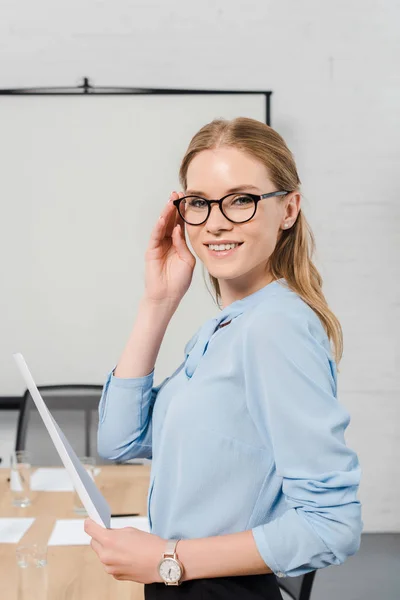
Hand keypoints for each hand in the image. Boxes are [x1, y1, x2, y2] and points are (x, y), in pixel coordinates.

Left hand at [84, 518, 164, 583]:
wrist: (162, 562)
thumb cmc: (150, 545)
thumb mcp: (130, 530)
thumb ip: (115, 532)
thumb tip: (107, 533)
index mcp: (109, 541)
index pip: (90, 529)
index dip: (90, 523)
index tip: (90, 522)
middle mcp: (106, 556)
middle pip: (94, 543)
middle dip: (100, 538)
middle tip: (111, 534)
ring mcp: (110, 568)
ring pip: (102, 555)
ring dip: (108, 550)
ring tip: (124, 547)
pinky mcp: (116, 576)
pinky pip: (110, 565)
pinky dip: (115, 560)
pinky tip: (127, 556)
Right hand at [144, 191, 195, 305]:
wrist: (167, 296)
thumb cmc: (179, 281)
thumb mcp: (187, 260)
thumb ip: (183, 245)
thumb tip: (178, 230)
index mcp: (178, 244)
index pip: (180, 225)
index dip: (183, 213)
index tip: (187, 199)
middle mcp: (168, 242)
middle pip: (170, 222)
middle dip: (174, 208)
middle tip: (177, 193)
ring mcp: (159, 246)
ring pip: (162, 226)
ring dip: (166, 214)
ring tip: (170, 201)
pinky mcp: (151, 251)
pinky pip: (155, 236)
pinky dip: (158, 227)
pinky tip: (162, 218)